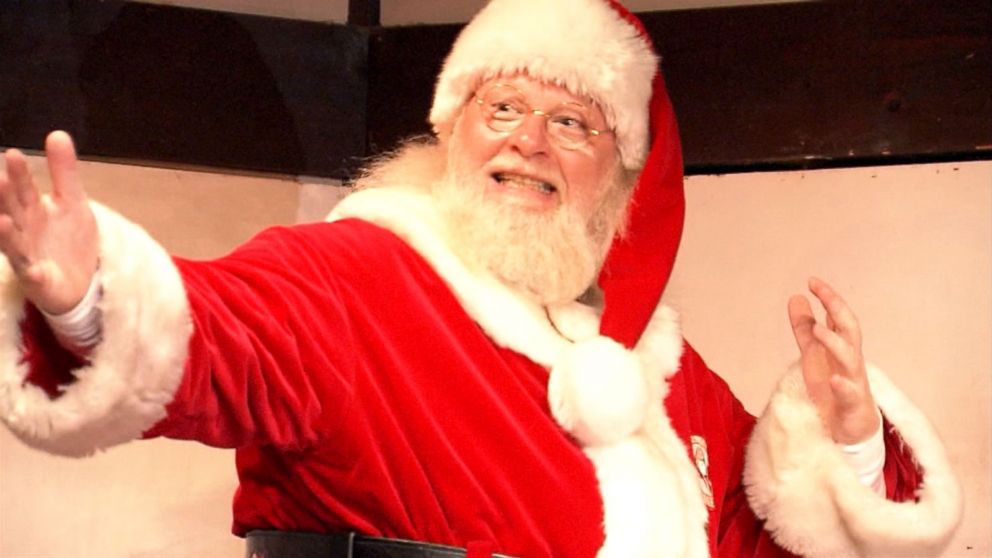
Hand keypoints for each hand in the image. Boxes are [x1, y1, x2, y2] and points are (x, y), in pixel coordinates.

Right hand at [0, 131, 97, 314]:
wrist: (80, 280)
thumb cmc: (68, 238)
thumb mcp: (73, 202)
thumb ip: (64, 172)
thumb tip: (57, 133)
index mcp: (32, 210)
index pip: (23, 189)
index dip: (18, 174)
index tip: (13, 154)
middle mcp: (24, 230)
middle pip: (13, 212)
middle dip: (4, 199)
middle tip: (0, 181)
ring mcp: (29, 256)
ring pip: (13, 244)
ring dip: (6, 234)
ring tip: (2, 221)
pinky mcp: (39, 280)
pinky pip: (35, 277)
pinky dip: (34, 273)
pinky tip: (34, 269)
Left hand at [788, 277, 880, 443]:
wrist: (850, 428)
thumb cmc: (834, 386)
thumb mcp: (813, 353)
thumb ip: (804, 328)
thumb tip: (796, 297)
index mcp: (840, 346)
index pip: (838, 316)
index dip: (828, 298)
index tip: (812, 281)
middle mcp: (850, 360)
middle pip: (850, 329)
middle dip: (838, 308)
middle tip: (821, 291)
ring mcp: (853, 381)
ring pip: (851, 358)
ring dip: (835, 343)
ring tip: (818, 330)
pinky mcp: (852, 405)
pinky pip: (850, 394)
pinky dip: (843, 386)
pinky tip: (833, 380)